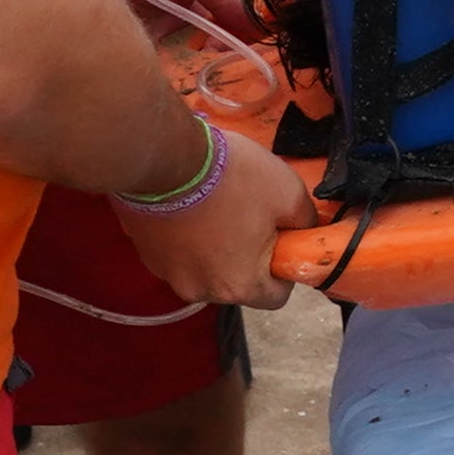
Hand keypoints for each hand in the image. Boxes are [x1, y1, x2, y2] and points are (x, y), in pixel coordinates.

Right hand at [124, 133, 322, 306]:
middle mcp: (202, 291)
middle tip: (248, 216)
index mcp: (239, 285)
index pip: (275, 297)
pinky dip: (188, 239)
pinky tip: (191, 209)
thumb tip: (304, 232)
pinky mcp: (148, 256)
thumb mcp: (288, 192)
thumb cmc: (230, 177)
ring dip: (215, 248)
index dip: (283, 269)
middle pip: (238, 283)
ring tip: (216, 208)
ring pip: (207, 269)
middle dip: (247, 256)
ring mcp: (170, 275)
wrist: (165, 157)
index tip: (279, 241)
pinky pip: (179, 256)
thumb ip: (304, 222)